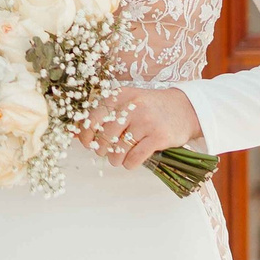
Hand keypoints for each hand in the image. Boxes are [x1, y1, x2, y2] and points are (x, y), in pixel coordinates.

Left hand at [81, 85, 203, 171]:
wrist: (186, 108)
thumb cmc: (150, 108)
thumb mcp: (128, 102)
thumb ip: (105, 114)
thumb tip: (73, 131)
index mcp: (121, 95)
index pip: (93, 117)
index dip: (86, 134)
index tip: (87, 143)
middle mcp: (132, 106)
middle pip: (104, 136)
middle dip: (102, 149)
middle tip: (107, 151)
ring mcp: (146, 121)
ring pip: (118, 150)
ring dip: (115, 159)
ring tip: (119, 157)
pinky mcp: (159, 137)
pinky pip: (134, 158)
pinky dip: (129, 164)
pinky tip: (132, 161)